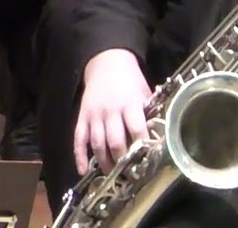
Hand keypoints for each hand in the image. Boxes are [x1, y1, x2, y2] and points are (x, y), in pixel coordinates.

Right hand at [74, 48, 151, 174]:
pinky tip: (83, 170)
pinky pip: (78, 138)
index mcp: (130, 104)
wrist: (106, 62)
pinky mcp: (82, 116)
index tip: (147, 161)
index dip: (141, 146)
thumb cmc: (130, 80)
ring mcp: (94, 114)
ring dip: (104, 162)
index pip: (136, 129)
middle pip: (115, 141)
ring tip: (112, 174)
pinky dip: (79, 155)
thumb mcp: (144, 92)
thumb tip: (159, 136)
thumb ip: (149, 113)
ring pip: (98, 143)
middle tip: (128, 173)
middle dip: (122, 160)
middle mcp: (111, 111)